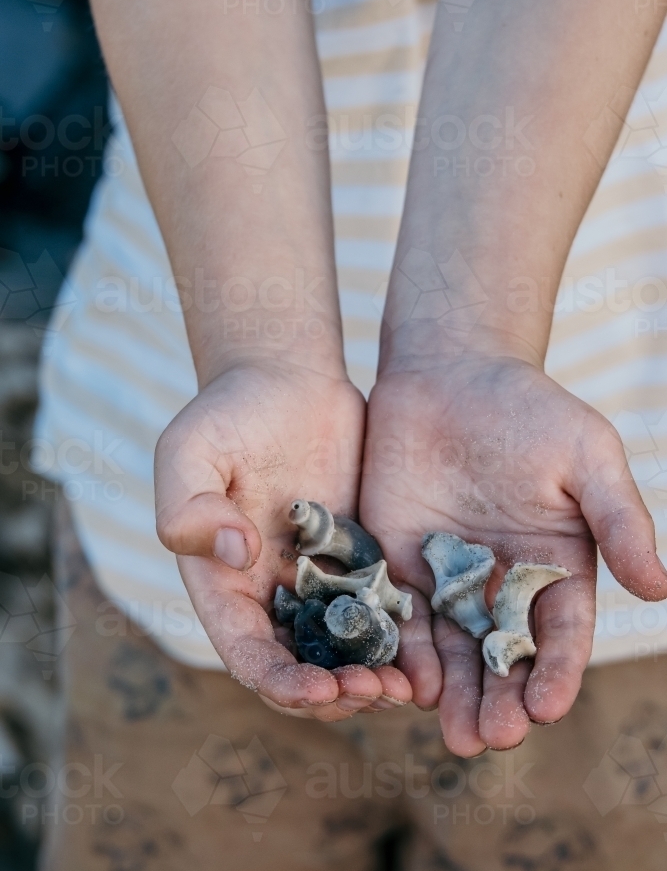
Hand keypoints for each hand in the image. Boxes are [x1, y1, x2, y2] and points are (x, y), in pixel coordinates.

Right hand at [154, 359, 411, 719]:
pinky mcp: (361, 557)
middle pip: (302, 666)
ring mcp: (319, 579)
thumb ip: (189, 506)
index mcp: (224, 582)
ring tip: (406, 686)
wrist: (285, 377)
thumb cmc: (228, 411)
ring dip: (372, 676)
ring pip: (347, 649)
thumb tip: (236, 555)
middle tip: (377, 692)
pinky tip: (429, 645)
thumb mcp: (190, 450)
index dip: (281, 682)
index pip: (247, 653)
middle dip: (336, 693)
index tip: (320, 689)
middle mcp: (271, 592)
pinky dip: (401, 637)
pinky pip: (382, 609)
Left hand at [360, 354, 666, 753]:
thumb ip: (618, 519)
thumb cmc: (530, 409)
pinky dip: (409, 650)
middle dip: (500, 698)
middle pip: (504, 655)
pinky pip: (405, 615)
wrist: (451, 373)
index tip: (547, 707)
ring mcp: (450, 578)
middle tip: (491, 738)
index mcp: (555, 566)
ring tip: (456, 735)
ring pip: (455, 649)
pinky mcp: (402, 562)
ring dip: (456, 693)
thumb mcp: (587, 456)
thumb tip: (658, 588)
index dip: (555, 671)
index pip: (560, 633)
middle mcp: (503, 584)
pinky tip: (410, 681)